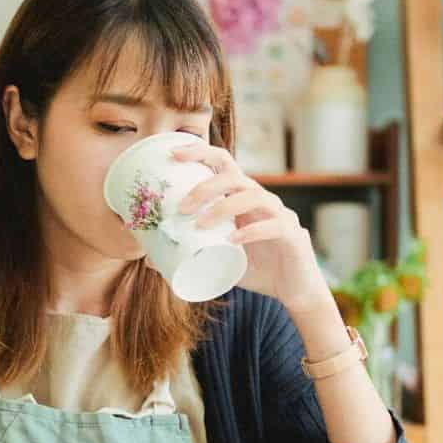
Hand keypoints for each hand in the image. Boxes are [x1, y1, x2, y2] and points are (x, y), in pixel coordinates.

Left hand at [172, 143, 330, 311]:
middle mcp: (260, 198)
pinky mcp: (291, 234)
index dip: (199, 153)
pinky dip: (250, 230)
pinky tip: (233, 240)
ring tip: (201, 225)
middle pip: (234, 176)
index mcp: (241, 197)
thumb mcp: (218, 259)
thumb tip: (148, 259)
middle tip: (182, 208)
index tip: (172, 154)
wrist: (293, 290)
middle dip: (205, 187)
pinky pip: (272, 224)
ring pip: (252, 195)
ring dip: (223, 207)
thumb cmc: (255, 268)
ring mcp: (278, 213)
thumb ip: (189, 253)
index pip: (222, 163)